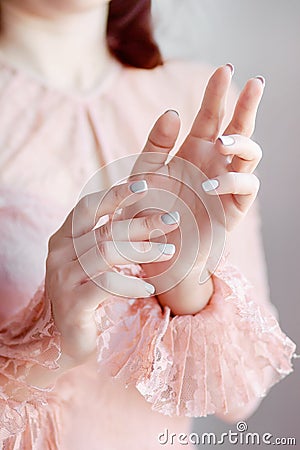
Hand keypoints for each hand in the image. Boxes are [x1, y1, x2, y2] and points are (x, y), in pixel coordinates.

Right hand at [45, 180, 178, 364]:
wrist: (61, 339)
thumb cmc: (85, 295)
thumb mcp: (91, 263)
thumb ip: (104, 239)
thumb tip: (138, 214)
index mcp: (63, 238)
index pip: (87, 207)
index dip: (115, 194)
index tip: (144, 185)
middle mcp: (60, 253)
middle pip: (105, 229)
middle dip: (143, 222)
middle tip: (174, 219)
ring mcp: (63, 278)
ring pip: (107, 252)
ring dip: (143, 251)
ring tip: (169, 253)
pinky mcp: (73, 303)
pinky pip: (106, 285)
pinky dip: (131, 284)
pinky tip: (148, 288)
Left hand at [124, 65, 263, 312]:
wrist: (155, 253)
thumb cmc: (146, 213)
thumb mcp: (144, 174)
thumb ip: (156, 144)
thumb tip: (172, 111)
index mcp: (193, 151)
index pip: (211, 115)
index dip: (218, 93)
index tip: (225, 68)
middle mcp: (214, 163)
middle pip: (238, 127)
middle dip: (246, 104)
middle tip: (253, 82)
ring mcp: (226, 183)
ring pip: (251, 153)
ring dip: (241, 142)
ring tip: (220, 141)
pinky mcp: (234, 207)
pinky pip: (247, 186)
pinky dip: (233, 179)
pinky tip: (211, 183)